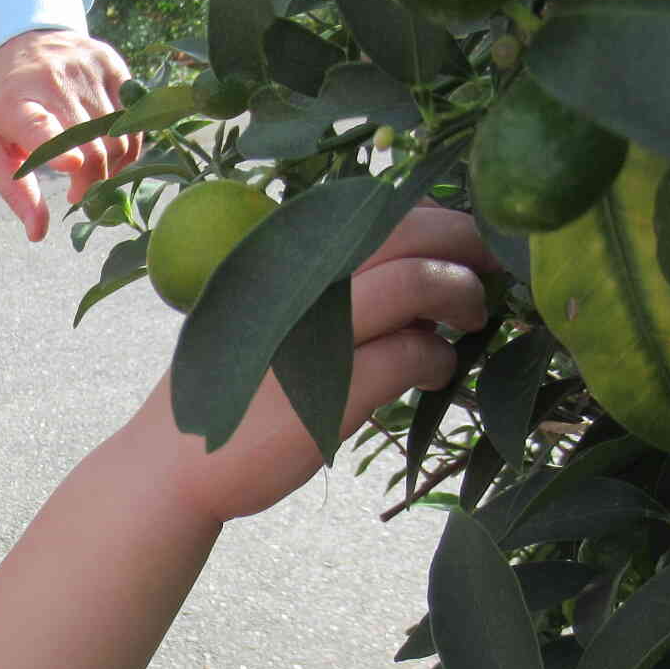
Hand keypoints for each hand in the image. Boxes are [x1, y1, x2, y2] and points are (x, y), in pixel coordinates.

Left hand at [0, 29, 139, 242]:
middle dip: (91, 183)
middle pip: (89, 146)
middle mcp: (52, 81)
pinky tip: (109, 151)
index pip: (37, 125)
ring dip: (111, 167)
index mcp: (13, 104)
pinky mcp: (112, 63)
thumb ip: (15, 192)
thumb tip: (38, 234)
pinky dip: (127, 144)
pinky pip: (133, 119)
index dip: (56, 147)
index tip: (71, 166)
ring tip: (92, 172)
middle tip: (79, 196)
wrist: (22, 40)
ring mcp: (86, 69)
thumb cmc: (4, 106)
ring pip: (117, 137)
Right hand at [157, 205, 498, 523]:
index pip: (374, 206)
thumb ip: (319, 288)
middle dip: (468, 241)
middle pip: (409, 228)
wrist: (176, 462)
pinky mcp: (336, 386)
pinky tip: (436, 372)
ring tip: (471, 321)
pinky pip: (416, 351)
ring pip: (421, 280)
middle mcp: (298, 278)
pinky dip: (441, 357)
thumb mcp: (263, 318)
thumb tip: (404, 267)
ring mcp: (317, 329)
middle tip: (494, 268)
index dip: (434, 215)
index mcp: (280, 254)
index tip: (463, 238)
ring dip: (464, 295)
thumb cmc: (229, 392)